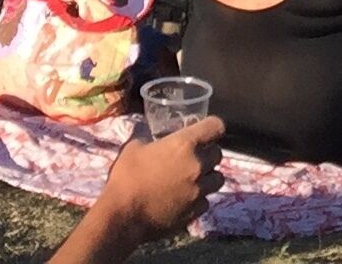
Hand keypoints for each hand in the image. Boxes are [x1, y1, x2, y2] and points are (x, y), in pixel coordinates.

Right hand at [94, 117, 221, 240]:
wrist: (123, 216)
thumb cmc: (126, 177)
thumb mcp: (134, 147)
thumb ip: (146, 137)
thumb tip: (146, 132)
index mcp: (184, 144)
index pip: (216, 126)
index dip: (212, 126)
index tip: (206, 129)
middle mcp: (197, 166)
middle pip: (218, 154)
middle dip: (209, 153)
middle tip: (194, 157)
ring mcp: (199, 191)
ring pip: (217, 179)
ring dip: (208, 177)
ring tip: (194, 179)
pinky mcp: (195, 212)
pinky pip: (206, 201)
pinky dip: (199, 199)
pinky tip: (185, 199)